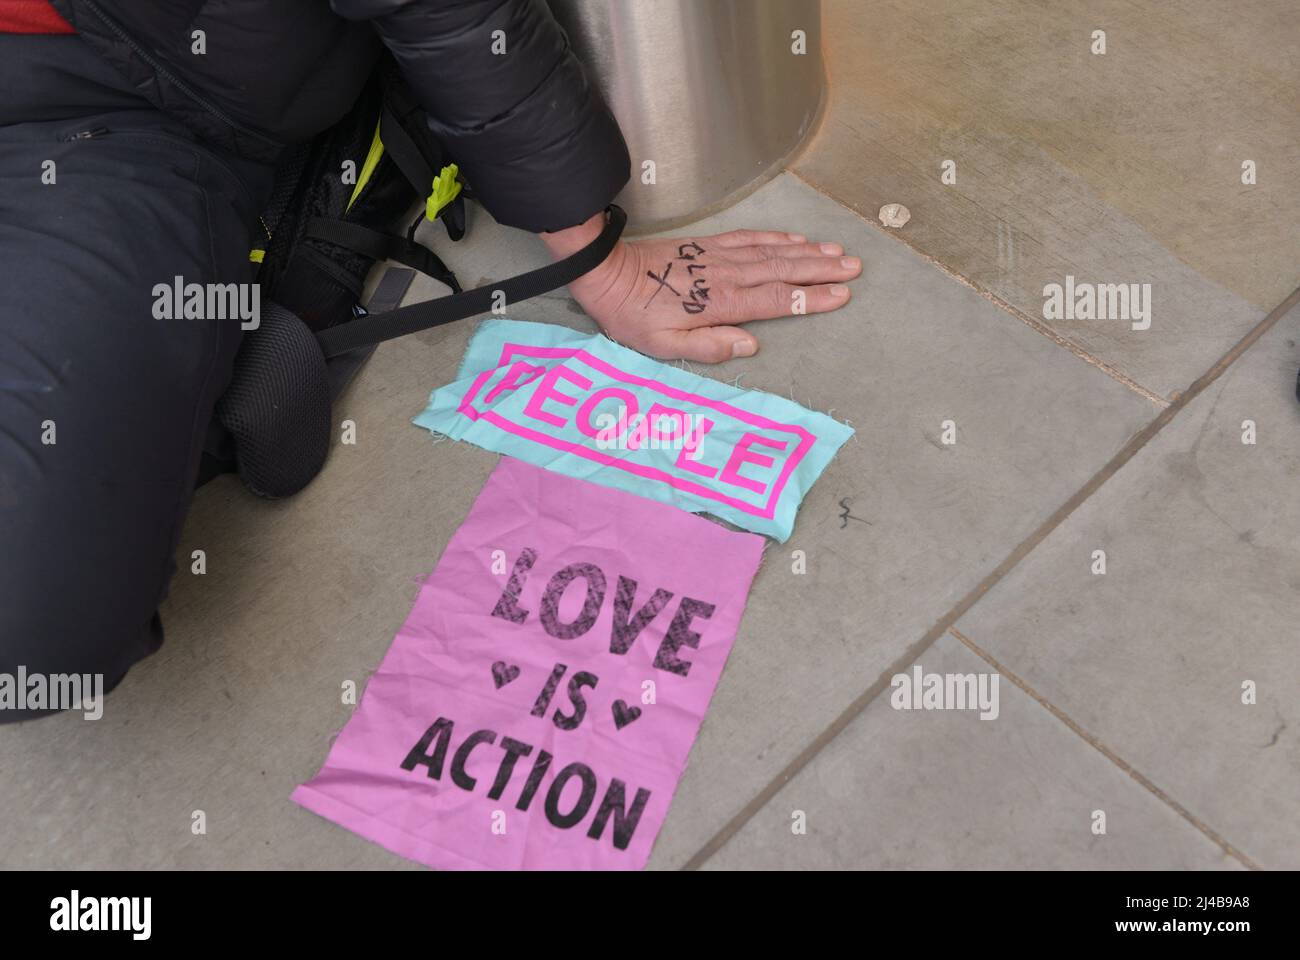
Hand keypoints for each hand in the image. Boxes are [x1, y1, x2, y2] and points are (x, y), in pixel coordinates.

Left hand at [543, 214, 859, 362]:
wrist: (607, 273)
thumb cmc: (633, 317)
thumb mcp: (663, 346)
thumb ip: (708, 347)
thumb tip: (750, 346)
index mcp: (721, 304)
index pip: (777, 301)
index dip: (812, 299)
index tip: (842, 295)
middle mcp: (727, 276)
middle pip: (784, 271)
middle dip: (822, 270)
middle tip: (855, 268)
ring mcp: (719, 257)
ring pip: (773, 252)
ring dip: (808, 252)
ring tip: (838, 252)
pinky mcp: (709, 245)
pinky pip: (750, 239)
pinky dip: (776, 238)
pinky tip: (797, 238)